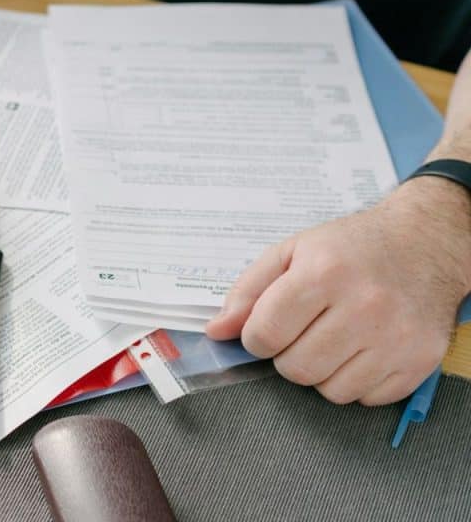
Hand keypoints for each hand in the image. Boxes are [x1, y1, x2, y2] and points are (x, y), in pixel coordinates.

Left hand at [206, 178, 470, 404]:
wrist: (426, 243)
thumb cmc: (352, 247)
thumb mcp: (292, 251)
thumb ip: (247, 291)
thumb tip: (216, 332)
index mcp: (325, 273)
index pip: (265, 334)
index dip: (256, 338)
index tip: (265, 329)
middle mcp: (365, 306)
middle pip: (296, 369)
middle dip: (287, 355)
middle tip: (303, 332)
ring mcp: (396, 337)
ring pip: (330, 390)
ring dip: (321, 371)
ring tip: (334, 338)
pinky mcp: (419, 361)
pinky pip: (366, 398)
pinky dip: (355, 381)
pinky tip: (362, 349)